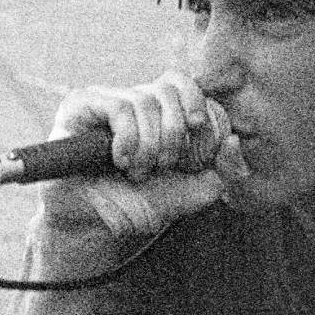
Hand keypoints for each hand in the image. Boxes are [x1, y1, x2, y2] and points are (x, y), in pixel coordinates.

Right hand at [35, 72, 248, 250]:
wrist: (96, 227)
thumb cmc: (141, 205)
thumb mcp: (193, 191)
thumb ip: (222, 170)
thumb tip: (234, 140)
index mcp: (162, 113)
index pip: (189, 87)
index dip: (199, 111)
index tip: (195, 144)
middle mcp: (135, 100)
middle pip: (171, 88)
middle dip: (177, 133)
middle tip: (165, 165)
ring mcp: (106, 100)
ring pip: (146, 100)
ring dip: (150, 145)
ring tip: (138, 172)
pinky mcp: (80, 106)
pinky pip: (119, 107)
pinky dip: (129, 139)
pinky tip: (122, 161)